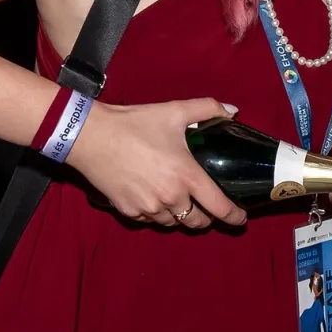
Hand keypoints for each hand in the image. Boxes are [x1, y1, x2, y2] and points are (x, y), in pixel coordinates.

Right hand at [70, 98, 247, 229]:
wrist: (90, 136)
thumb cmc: (134, 123)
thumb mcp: (174, 111)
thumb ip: (208, 109)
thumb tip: (232, 111)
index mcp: (187, 176)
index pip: (219, 207)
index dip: (234, 216)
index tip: (240, 218)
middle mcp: (171, 197)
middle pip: (197, 222)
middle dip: (207, 219)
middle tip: (208, 209)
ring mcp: (148, 207)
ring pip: (173, 223)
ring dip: (180, 216)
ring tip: (180, 202)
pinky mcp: (128, 211)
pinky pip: (150, 220)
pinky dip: (156, 214)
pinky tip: (155, 199)